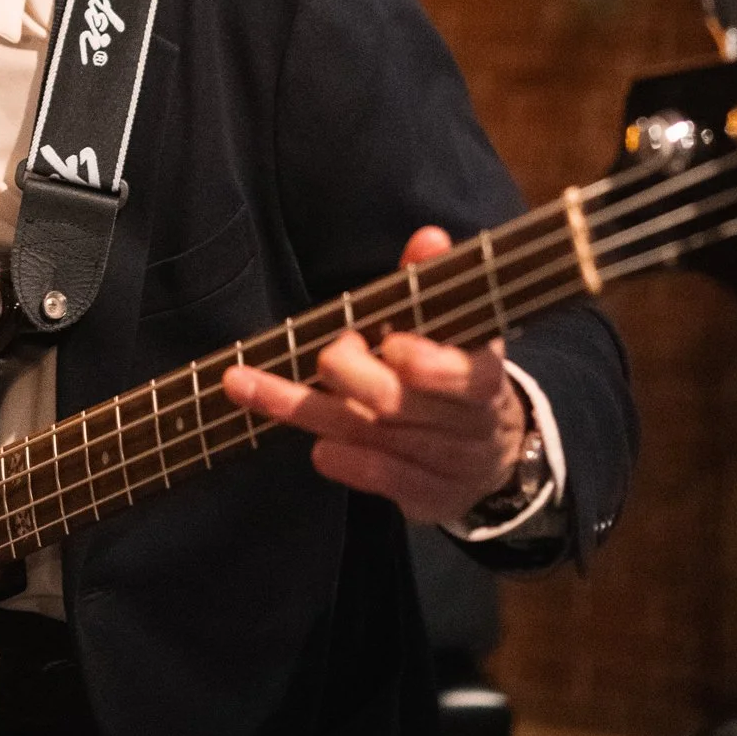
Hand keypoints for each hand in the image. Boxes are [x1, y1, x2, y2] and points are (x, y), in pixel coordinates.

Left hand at [220, 227, 527, 522]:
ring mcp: (448, 465)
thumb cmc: (453, 372)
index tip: (393, 344)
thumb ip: (430, 287)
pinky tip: (314, 444)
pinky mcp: (426, 497)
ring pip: (373, 438)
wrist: (490, 456)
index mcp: (483, 372)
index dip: (431, 364)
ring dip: (306, 409)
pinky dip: (341, 459)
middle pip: (400, 404)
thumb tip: (428, 238)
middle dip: (354, 378)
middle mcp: (471, 424)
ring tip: (246, 384)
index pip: (468, 374)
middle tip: (327, 355)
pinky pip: (378, 478)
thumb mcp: (450, 330)